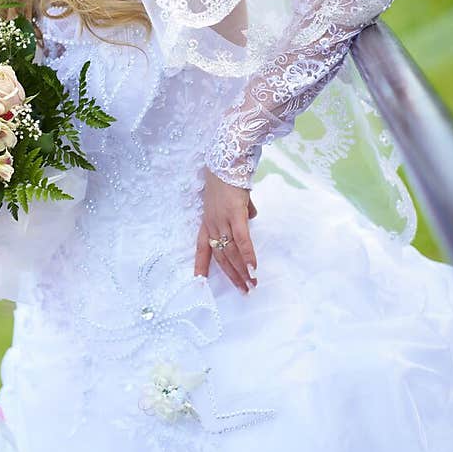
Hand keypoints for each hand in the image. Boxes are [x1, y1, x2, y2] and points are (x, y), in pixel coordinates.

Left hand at [194, 168, 257, 293]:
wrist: (228, 161)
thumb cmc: (230, 179)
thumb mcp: (233, 199)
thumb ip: (241, 211)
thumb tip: (251, 217)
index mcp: (208, 221)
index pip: (201, 247)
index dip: (200, 265)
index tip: (199, 281)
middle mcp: (212, 224)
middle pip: (220, 256)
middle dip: (231, 275)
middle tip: (243, 291)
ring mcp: (222, 220)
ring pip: (230, 252)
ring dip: (241, 271)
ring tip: (251, 285)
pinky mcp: (235, 215)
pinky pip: (242, 240)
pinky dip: (247, 256)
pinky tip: (253, 269)